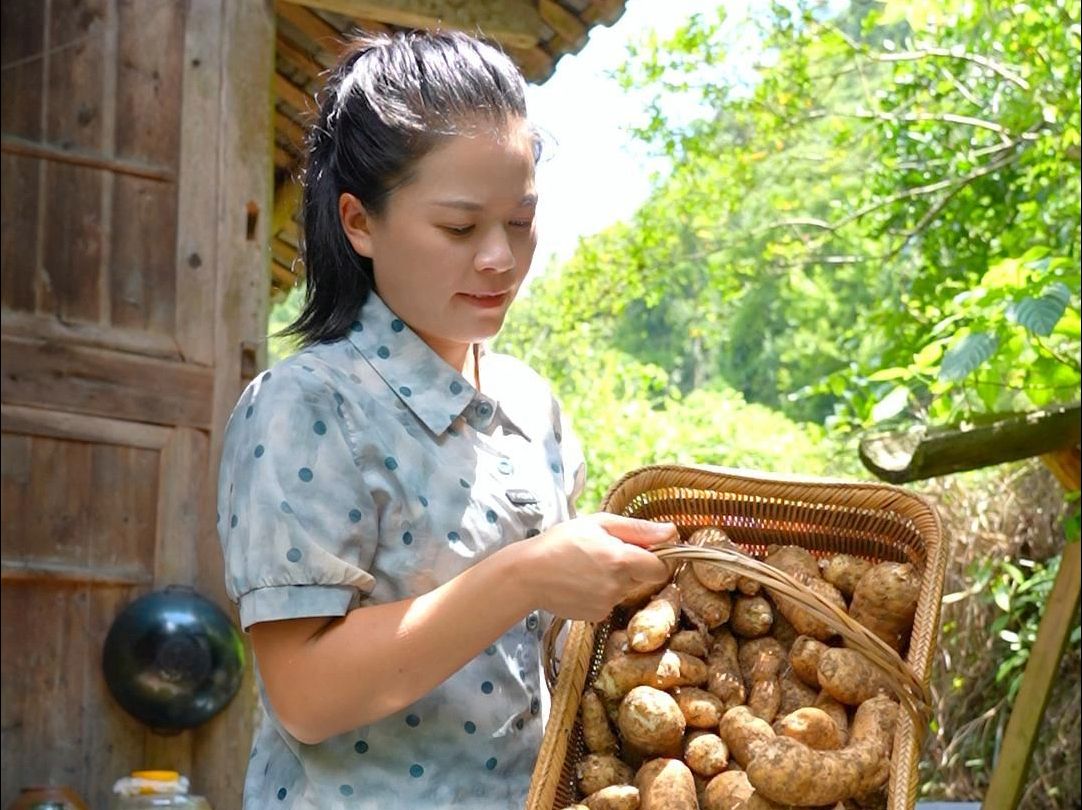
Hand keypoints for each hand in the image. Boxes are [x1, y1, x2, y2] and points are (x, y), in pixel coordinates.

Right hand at [514, 513, 675, 621]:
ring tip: (587, 567)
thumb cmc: (560, 542)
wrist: (527, 574)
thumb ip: (639, 529)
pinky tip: (581, 583)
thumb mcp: (598, 524)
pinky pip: (609, 602)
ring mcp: (607, 604)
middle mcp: (618, 586)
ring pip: (625, 590)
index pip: (661, 568)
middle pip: (643, 579)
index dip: (656, 558)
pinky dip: (601, 593)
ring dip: (615, 580)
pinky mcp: (596, 616)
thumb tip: (672, 532)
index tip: (641, 550)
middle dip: (632, 567)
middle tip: (605, 554)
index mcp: (622, 560)